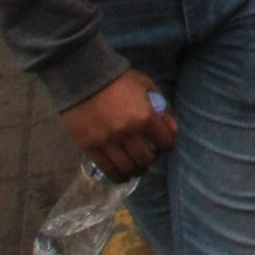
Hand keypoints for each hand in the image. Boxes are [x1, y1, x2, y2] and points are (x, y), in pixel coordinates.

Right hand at [59, 71, 175, 180]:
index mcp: (145, 117)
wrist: (83, 78)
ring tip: (137, 166)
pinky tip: (122, 173)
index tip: (163, 144)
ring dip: (136, 170)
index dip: (167, 146)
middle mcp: (128, 133)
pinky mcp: (90, 148)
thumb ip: (163, 108)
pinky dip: (118, 176)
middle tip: (149, 155)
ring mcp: (108, 143)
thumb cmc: (119, 80)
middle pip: (146, 159)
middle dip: (152, 159)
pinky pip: (107, 170)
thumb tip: (172, 130)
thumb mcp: (147, 87)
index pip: (165, 143)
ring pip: (128, 168)